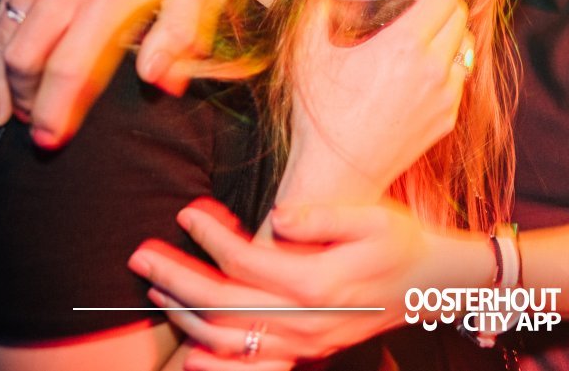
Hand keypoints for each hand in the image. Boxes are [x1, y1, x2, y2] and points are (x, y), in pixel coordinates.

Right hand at [0, 0, 221, 146]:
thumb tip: (159, 85)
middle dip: (27, 100)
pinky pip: (3, 8)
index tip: (52, 140)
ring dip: (6, 79)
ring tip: (10, 112)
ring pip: (6, 35)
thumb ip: (181, 38)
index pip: (69, 65)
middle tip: (38, 129)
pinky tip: (1, 72)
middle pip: (26, 57)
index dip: (56, 109)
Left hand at [128, 198, 436, 368]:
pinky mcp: (307, 352)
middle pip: (223, 303)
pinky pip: (251, 367)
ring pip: (228, 340)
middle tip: (140, 256)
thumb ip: (322, 217)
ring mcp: (304, 342)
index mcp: (317, 282)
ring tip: (156, 289)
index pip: (244, 261)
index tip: (185, 212)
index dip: (208, 236)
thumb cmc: (400, 242)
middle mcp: (305, 320)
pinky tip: (191, 350)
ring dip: (185, 316)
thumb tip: (276, 214)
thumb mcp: (372, 218)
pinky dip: (216, 362)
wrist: (429, 285)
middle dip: (175, 279)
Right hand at [279, 0, 471, 206]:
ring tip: (426, 26)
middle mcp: (434, 69)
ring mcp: (445, 97)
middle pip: (460, 14)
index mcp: (404, 45)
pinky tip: (423, 64)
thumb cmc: (319, 114)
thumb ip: (318, 5)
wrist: (336, 177)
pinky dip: (449, 62)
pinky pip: (459, 77)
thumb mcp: (307, 52)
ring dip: (451, 28)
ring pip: (465, 45)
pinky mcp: (447, 119)